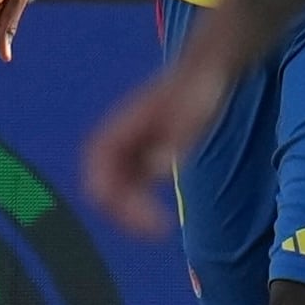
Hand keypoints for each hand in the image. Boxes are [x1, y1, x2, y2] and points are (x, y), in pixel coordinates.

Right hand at [82, 58, 225, 236]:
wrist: (204, 72)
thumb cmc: (198, 89)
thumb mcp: (192, 113)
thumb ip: (174, 139)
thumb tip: (156, 168)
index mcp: (119, 131)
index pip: (102, 179)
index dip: (121, 206)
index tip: (154, 222)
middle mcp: (114, 142)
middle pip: (101, 190)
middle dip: (122, 214)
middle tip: (156, 231)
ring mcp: (125, 149)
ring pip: (113, 192)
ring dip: (128, 213)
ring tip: (158, 229)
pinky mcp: (139, 153)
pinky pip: (128, 187)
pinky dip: (137, 205)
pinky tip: (161, 218)